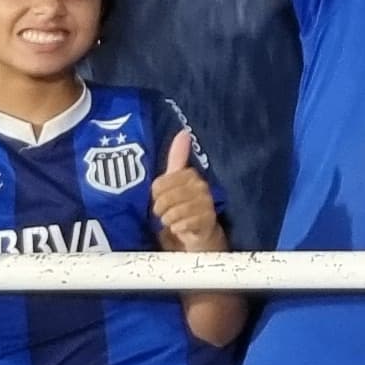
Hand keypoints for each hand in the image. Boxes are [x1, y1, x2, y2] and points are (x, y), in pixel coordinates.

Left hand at [149, 132, 224, 252]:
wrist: (202, 233)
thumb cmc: (186, 204)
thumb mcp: (177, 181)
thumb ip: (178, 158)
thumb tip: (183, 132)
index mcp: (192, 175)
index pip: (162, 182)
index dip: (156, 193)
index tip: (158, 198)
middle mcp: (202, 187)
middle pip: (168, 197)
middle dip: (161, 208)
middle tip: (164, 213)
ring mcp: (206, 204)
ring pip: (176, 211)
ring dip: (169, 219)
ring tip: (172, 221)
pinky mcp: (208, 222)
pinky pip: (185, 223)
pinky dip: (178, 228)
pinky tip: (180, 228)